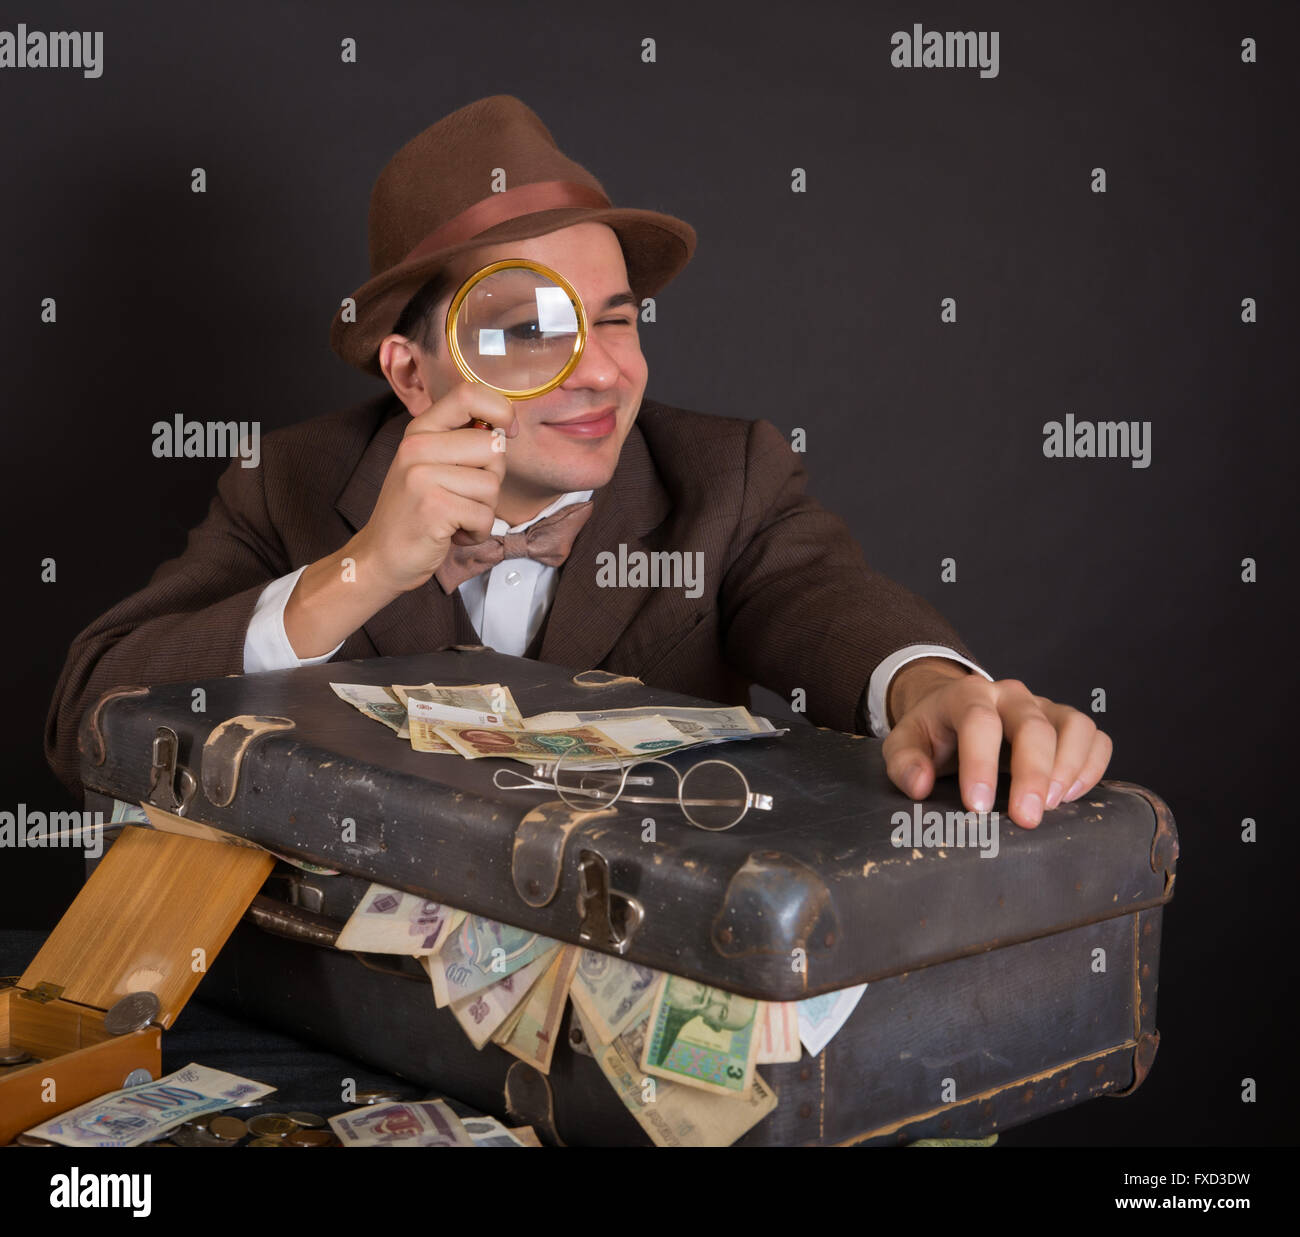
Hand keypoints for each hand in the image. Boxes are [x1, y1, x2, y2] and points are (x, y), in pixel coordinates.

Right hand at [351, 383, 517, 593]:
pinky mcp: (433, 507)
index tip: (508, 431)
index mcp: (420, 430)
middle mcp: (417, 446)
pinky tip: (453, 533)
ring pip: (492, 485)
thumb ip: (462, 443)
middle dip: (493, 478)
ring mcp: (422, 476)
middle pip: (493, 447)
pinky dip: (477, 532)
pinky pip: (485, 516)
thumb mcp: (431, 465)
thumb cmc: (416, 512)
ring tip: (456, 517)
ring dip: (484, 510)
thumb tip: (504, 428)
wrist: (381, 556)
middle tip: (465, 496)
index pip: (469, 394)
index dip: (501, 409)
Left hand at [880, 661, 1112, 828]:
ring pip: (1074, 725)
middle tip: (1026, 819)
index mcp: (967, 695)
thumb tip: (919, 785)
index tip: (978, 806)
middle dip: (1032, 774)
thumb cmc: (932, 733)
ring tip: (1052, 806)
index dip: (980, 764)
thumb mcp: (904, 743)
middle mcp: (1010, 695)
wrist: (952, 710)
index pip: (979, 721)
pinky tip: (1072, 795)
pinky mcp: (1065, 723)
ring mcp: (1043, 706)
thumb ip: (904, 762)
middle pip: (1032, 725)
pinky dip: (1092, 765)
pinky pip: (1095, 737)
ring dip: (1069, 768)